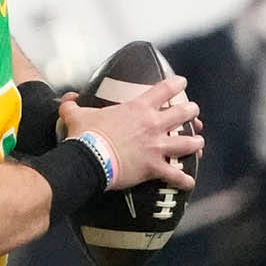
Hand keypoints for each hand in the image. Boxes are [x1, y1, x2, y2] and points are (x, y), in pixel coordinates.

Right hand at [57, 75, 201, 192]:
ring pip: (187, 143)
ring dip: (195, 143)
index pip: (164, 89)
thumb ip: (72, 105)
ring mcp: (156, 146)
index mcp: (138, 108)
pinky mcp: (154, 167)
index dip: (176, 84)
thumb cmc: (85, 135)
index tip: (182, 83)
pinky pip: (175, 175)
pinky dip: (184, 180)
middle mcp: (153, 125)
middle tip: (194, 112)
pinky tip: (190, 182)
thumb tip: (66, 100)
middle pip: (183, 114)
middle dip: (192, 112)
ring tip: (199, 143)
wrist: (89, 159)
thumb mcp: (76, 115)